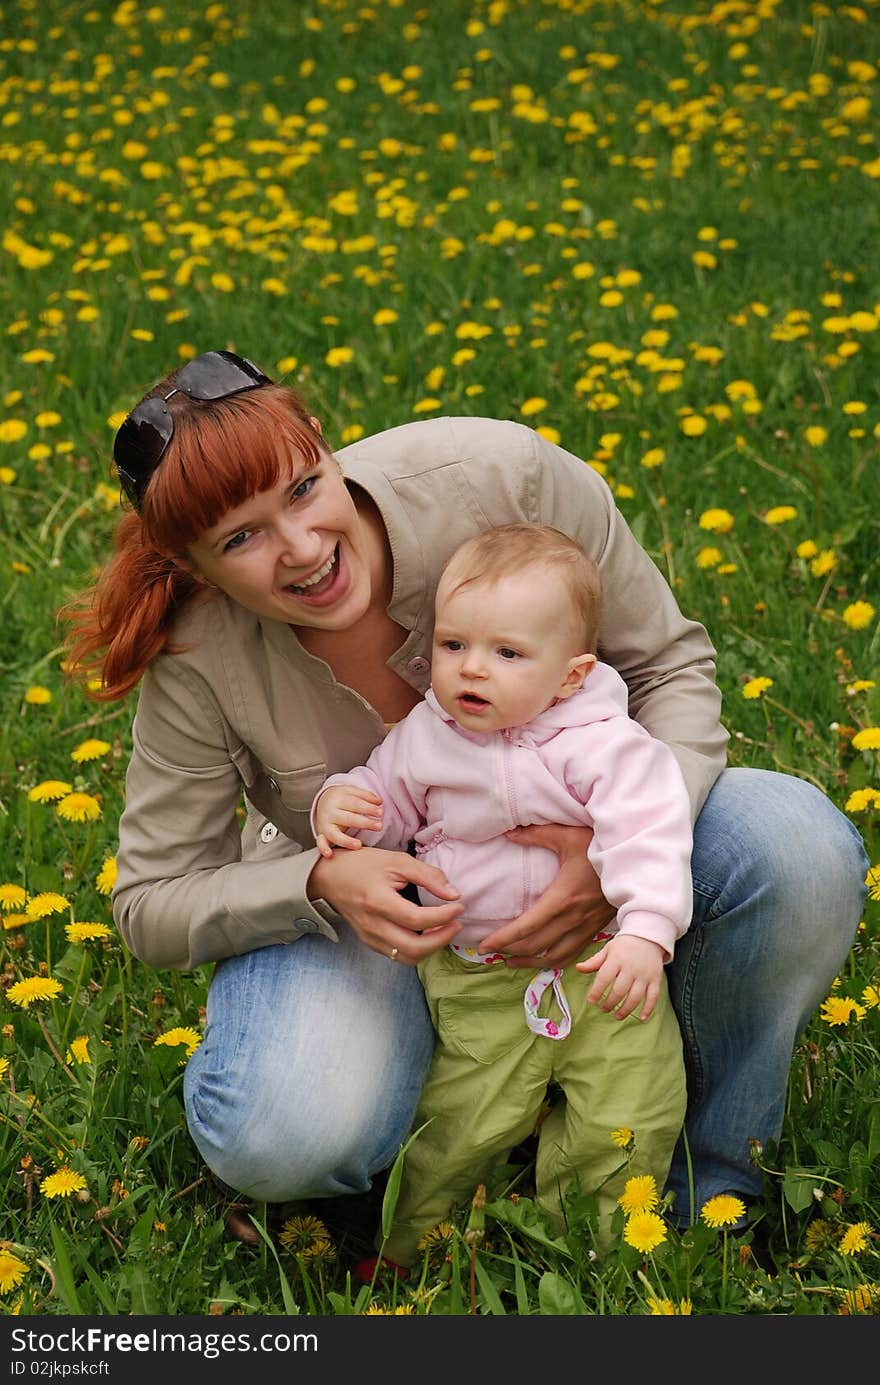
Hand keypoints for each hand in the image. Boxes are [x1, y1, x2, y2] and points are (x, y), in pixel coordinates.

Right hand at [307, 846, 462, 965]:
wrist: (329, 877)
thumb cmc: (362, 864)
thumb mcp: (396, 860)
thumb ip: (428, 875)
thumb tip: (454, 894)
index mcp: (378, 901)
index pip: (417, 919)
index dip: (444, 916)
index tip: (459, 906)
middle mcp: (373, 925)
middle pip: (414, 948)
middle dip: (442, 939)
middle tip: (456, 923)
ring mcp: (370, 937)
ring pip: (408, 957)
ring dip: (431, 948)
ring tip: (444, 929)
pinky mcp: (370, 942)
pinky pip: (398, 955)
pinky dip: (417, 949)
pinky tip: (427, 933)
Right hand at [314, 785, 383, 857]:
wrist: (323, 802)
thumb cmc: (342, 799)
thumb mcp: (352, 792)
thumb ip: (366, 795)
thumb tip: (379, 802)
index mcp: (338, 798)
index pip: (355, 803)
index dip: (368, 808)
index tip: (380, 812)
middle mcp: (330, 812)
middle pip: (348, 818)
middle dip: (365, 823)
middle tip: (379, 826)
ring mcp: (325, 825)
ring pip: (335, 834)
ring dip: (347, 841)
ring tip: (359, 845)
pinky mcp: (323, 836)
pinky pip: (321, 844)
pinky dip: (323, 849)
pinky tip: (329, 854)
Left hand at [478, 823, 614, 968]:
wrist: (638, 862)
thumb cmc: (602, 847)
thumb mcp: (568, 835)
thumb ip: (537, 834)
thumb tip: (509, 833)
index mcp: (563, 898)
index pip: (527, 927)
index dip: (503, 939)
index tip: (484, 945)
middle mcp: (574, 918)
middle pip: (536, 946)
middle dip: (510, 951)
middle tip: (489, 952)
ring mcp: (587, 927)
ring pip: (555, 957)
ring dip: (530, 962)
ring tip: (510, 961)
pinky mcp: (596, 929)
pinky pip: (572, 955)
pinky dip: (553, 962)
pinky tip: (542, 959)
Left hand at [576, 935, 664, 1020]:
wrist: (648, 937)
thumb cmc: (624, 945)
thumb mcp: (608, 950)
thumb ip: (594, 962)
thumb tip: (578, 968)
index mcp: (617, 959)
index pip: (604, 977)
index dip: (596, 991)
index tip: (591, 1001)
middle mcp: (631, 968)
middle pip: (620, 990)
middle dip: (610, 1003)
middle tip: (604, 1009)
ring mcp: (645, 974)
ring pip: (635, 997)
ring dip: (625, 1010)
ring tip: (617, 1015)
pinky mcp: (656, 979)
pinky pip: (653, 997)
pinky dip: (648, 1009)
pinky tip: (641, 1018)